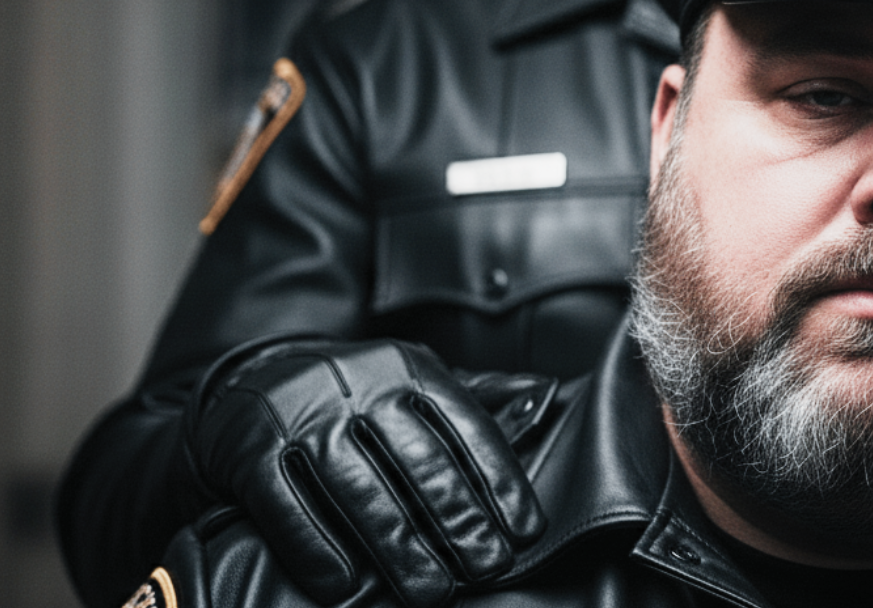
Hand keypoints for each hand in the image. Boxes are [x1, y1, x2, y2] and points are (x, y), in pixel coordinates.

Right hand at [185, 338, 548, 607]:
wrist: (246, 380)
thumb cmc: (352, 393)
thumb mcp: (413, 381)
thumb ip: (477, 395)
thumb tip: (546, 394)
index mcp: (407, 368)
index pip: (467, 424)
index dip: (499, 480)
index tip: (524, 531)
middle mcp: (357, 383)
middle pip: (419, 461)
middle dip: (459, 520)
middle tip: (487, 568)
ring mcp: (301, 414)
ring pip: (360, 488)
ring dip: (398, 547)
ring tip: (431, 591)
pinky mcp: (249, 449)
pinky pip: (288, 504)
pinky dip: (318, 547)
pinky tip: (347, 585)